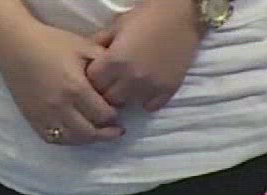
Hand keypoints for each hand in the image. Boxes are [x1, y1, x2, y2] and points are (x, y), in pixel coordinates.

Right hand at [0, 21, 123, 144]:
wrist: (15, 43)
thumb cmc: (51, 42)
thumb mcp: (84, 47)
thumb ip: (105, 64)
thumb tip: (121, 82)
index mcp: (76, 88)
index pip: (104, 115)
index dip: (115, 115)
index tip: (118, 111)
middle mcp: (60, 106)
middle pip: (90, 132)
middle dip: (106, 132)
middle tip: (116, 129)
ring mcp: (44, 114)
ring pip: (72, 139)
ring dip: (88, 138)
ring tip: (97, 133)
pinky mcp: (32, 117)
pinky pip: (52, 138)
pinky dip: (67, 139)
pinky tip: (76, 133)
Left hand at [87, 0, 202, 111]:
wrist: (180, 16)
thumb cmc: (146, 16)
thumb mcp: (116, 26)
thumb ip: (99, 43)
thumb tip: (86, 58)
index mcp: (115, 60)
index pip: (92, 83)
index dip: (93, 79)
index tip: (98, 74)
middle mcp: (131, 78)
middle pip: (108, 98)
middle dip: (107, 90)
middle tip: (111, 81)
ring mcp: (151, 87)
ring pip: (128, 104)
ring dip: (125, 96)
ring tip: (128, 85)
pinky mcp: (168, 90)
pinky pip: (150, 107)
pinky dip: (145, 100)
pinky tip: (145, 88)